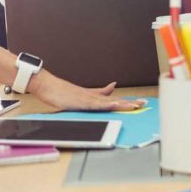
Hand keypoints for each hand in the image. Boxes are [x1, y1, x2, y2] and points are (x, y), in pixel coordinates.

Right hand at [29, 71, 145, 111]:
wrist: (47, 85)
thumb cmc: (60, 91)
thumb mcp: (80, 94)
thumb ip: (96, 92)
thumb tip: (111, 86)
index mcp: (92, 96)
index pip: (112, 99)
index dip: (126, 101)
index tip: (139, 102)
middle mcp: (92, 96)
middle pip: (114, 100)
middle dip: (129, 102)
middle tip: (143, 104)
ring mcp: (87, 98)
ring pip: (108, 102)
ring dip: (122, 104)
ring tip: (135, 106)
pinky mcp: (80, 101)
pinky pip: (96, 104)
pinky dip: (106, 105)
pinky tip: (115, 104)